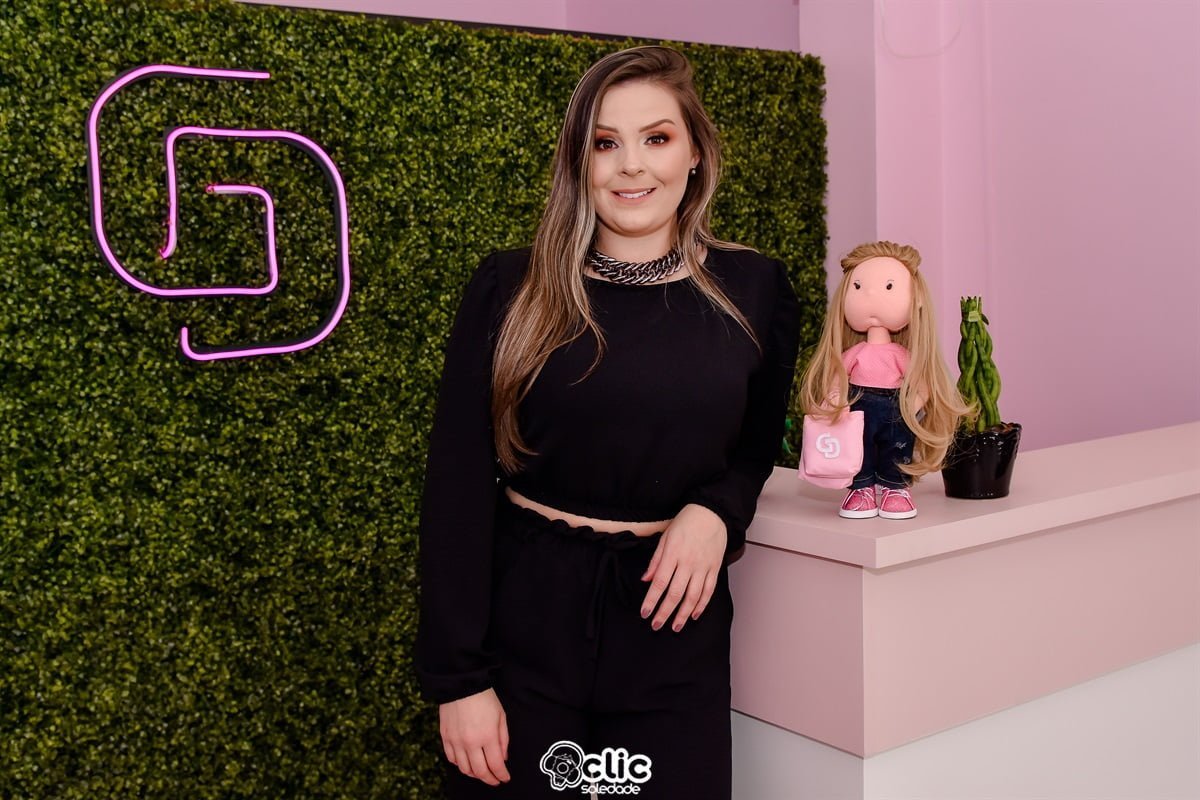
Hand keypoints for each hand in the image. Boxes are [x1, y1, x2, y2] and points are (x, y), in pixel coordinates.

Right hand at [439, 687, 510, 785]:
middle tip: (495, 780)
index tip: (505, 778)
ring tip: (481, 772)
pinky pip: (451, 759)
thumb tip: (503, 758)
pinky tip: (466, 763)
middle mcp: (470, 742)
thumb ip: (503, 739)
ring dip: (474, 774)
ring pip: (464, 768)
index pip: (496, 765)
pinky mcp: (445, 737)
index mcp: (487, 736)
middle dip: (489, 779)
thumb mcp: (501, 716)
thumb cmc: (485, 698)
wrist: (462, 684)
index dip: (502, 775)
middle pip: (480, 771)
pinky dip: (460, 764)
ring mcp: (456, 741)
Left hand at [640, 504, 726, 632]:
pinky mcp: (714, 568)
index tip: (644, 613)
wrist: (712, 513)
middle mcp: (688, 562)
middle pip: (675, 594)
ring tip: (675, 627)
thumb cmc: (686, 522)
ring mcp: (703, 567)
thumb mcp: (665, 537)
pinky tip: (693, 615)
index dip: (651, 600)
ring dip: (683, 614)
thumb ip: (656, 560)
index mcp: (673, 554)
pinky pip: (708, 591)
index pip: (660, 582)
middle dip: (664, 613)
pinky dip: (701, 605)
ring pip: (693, 597)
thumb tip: (646, 580)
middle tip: (656, 625)